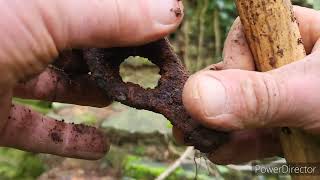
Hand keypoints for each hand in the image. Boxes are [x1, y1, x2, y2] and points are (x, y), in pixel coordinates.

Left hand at [0, 0, 182, 158]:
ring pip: (55, 86)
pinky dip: (68, 139)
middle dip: (106, 60)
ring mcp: (2, 74)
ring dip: (90, 96)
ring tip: (115, 99)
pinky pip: (34, 128)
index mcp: (35, 5)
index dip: (121, 21)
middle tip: (137, 70)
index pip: (87, 10)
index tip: (153, 37)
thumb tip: (171, 13)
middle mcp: (17, 35)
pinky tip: (97, 147)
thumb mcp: (47, 13)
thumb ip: (108, 13)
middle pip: (72, 47)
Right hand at [179, 6, 319, 163]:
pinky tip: (220, 150)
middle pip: (236, 74)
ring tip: (201, 140)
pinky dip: (234, 144)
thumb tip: (194, 95)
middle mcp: (289, 64)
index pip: (249, 31)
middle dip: (219, 100)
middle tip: (196, 121)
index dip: (237, 56)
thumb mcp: (316, 95)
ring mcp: (285, 99)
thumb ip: (258, 95)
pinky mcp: (285, 129)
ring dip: (220, 127)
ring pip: (239, 107)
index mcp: (303, 34)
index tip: (238, 84)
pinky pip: (250, 132)